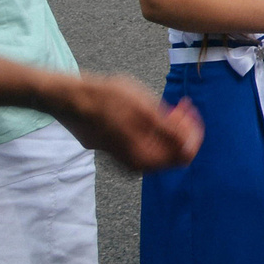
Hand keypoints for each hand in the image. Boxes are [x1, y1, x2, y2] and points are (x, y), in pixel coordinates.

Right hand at [49, 75, 203, 172]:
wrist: (71, 98)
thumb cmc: (105, 100)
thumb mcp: (144, 109)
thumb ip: (169, 132)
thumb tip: (189, 147)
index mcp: (142, 159)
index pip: (183, 155)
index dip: (193, 133)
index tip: (190, 112)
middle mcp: (133, 165)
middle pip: (171, 152)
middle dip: (182, 128)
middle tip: (182, 105)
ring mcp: (124, 157)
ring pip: (158, 146)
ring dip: (169, 127)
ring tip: (171, 105)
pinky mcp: (117, 148)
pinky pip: (144, 143)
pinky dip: (154, 128)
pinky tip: (153, 111)